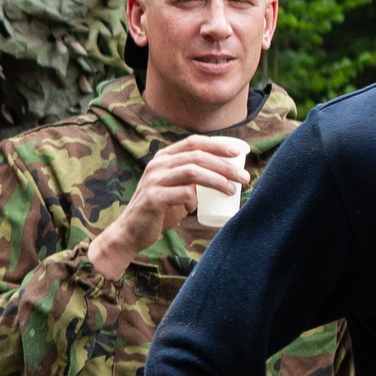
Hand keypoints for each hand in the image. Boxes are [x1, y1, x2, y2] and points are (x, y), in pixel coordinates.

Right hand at [84, 136, 247, 278]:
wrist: (131, 232)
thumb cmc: (160, 210)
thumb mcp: (176, 188)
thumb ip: (193, 180)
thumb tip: (226, 175)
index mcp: (163, 158)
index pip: (194, 143)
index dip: (218, 145)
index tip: (239, 152)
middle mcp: (157, 165)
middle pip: (197, 156)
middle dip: (225, 165)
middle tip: (243, 177)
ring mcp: (153, 180)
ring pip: (192, 172)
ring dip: (217, 180)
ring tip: (232, 190)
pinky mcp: (152, 198)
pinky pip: (183, 193)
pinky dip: (195, 199)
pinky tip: (196, 207)